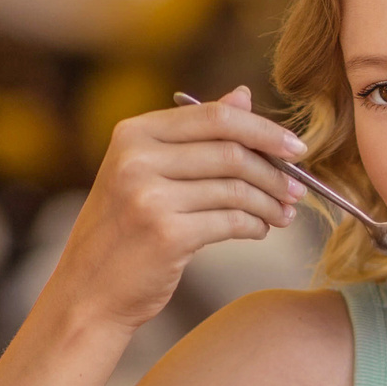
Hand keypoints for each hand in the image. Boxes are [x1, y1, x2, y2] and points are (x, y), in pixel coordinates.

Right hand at [46, 86, 306, 329]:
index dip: (264, 130)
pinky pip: (232, 222)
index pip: (214, 117)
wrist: (88, 293)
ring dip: (270, 203)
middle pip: (231, 152)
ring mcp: (149, 197)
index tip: (296, 148)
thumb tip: (243, 93)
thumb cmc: (124, 230)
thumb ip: (194, 133)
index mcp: (133, 134)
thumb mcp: (146, 172)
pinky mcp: (167, 235)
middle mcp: (137, 160)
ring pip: (236, 189)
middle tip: (298, 189)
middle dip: (275, 172)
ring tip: (283, 214)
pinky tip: (260, 230)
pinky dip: (255, 226)